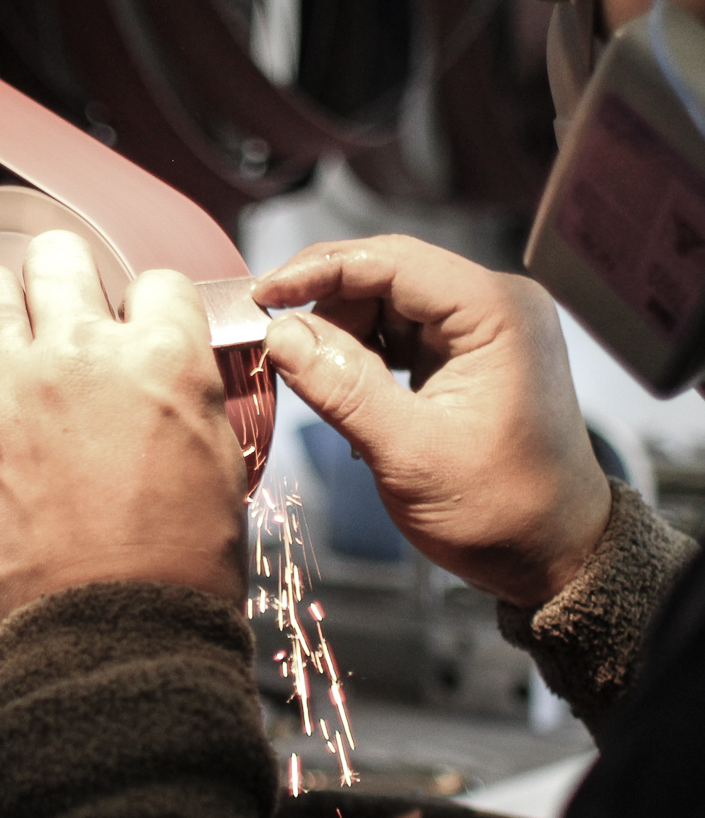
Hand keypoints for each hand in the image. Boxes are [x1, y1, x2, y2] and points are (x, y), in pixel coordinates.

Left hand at [0, 231, 247, 646]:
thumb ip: (187, 402)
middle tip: (66, 310)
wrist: (112, 644)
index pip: (156, 282)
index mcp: (163, 362)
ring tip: (8, 337)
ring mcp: (10, 392)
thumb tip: (172, 384)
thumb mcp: (219, 469)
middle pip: (60, 257)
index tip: (140, 327)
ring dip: (1, 308)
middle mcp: (82, 358)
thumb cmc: (175, 574)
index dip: (150, 307)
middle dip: (66, 279)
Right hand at [254, 236, 610, 608]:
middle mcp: (496, 305)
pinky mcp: (468, 354)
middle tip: (276, 344)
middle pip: (386, 275)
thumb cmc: (502, 512)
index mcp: (497, 312)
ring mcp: (484, 328)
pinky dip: (363, 356)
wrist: (554, 556)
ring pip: (386, 303)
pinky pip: (400, 333)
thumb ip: (343, 388)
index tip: (262, 294)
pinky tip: (346, 393)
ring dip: (342, 335)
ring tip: (315, 383)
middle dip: (326, 306)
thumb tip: (280, 335)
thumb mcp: (410, 455)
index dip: (319, 270)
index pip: (392, 261)